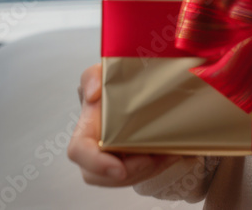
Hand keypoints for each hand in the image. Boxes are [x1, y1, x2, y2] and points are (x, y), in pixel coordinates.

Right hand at [67, 62, 183, 185]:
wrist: (135, 90)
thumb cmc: (114, 84)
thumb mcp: (102, 73)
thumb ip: (91, 77)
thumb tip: (93, 94)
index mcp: (86, 129)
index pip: (79, 152)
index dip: (96, 164)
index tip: (120, 169)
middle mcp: (95, 150)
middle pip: (102, 176)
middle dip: (130, 172)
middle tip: (153, 158)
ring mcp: (113, 161)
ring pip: (126, 178)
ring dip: (148, 170)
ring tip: (168, 152)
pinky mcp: (133, 165)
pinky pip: (143, 175)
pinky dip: (159, 166)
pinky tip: (173, 152)